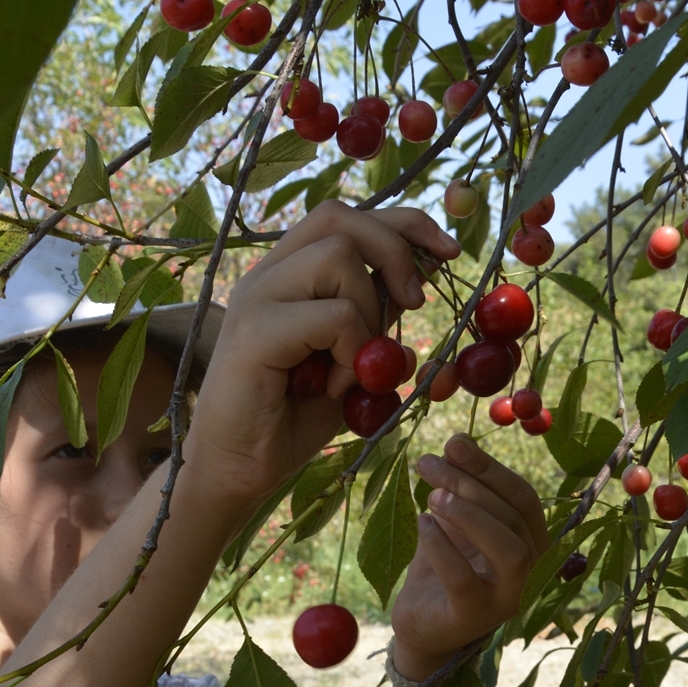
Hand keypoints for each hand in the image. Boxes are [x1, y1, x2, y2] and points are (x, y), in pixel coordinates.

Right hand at [188, 201, 460, 499]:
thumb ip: (375, 327)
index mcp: (289, 273)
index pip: (347, 216)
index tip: (449, 251)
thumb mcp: (351, 365)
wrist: (238, 470)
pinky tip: (334, 387)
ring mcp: (256, 298)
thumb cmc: (291, 420)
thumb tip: (414, 296)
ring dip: (369, 312)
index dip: (404, 224)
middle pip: (342, 218)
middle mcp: (268, 274)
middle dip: (397, 251)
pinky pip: (333, 317)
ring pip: (339, 258)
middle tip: (417, 304)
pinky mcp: (254, 332)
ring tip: (354, 366)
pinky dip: (352, 352)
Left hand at [390, 435, 548, 677]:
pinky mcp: (474, 617)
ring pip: (507, 549)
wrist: (421, 623)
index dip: (490, 467)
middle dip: (470, 484)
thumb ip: (461, 487)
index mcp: (532, 542)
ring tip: (432, 495)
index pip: (523, 497)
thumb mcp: (455, 522)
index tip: (454, 443)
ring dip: (469, 515)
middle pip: (512, 517)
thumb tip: (458, 440)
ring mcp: (507, 598)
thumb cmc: (444, 567)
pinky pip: (464, 578)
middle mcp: (531, 571)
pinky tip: (422, 525)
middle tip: (429, 463)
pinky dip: (442, 547)